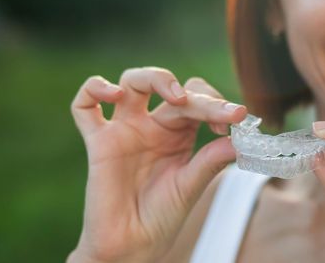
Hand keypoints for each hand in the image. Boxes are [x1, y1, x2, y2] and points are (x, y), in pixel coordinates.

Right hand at [67, 67, 246, 262]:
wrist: (132, 245)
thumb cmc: (162, 216)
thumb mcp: (191, 186)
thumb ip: (211, 160)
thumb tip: (241, 141)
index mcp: (178, 132)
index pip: (196, 101)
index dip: (216, 104)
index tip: (236, 118)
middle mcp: (152, 124)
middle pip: (169, 87)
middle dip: (196, 95)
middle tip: (217, 112)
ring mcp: (124, 129)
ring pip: (132, 81)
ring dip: (154, 78)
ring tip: (176, 96)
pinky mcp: (99, 141)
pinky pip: (84, 105)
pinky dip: (94, 89)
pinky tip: (114, 94)